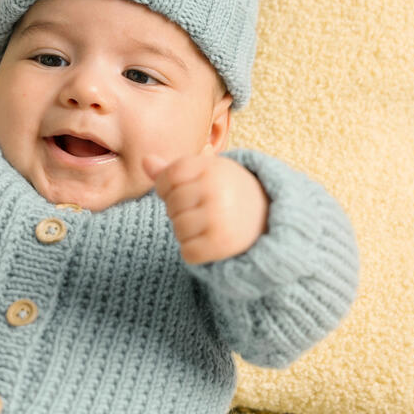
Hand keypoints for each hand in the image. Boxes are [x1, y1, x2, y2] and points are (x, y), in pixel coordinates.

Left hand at [143, 150, 269, 263]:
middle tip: (203, 210)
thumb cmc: (227, 192)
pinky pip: (187, 252)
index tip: (184, 191)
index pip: (169, 176)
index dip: (167, 187)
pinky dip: (195, 252)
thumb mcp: (206, 173)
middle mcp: (216, 189)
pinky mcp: (222, 242)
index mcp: (212, 167)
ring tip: (208, 225)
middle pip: (172, 204)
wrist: (268, 219)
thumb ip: (174, 170)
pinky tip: (210, 241)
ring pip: (178, 229)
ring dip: (187, 232)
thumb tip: (145, 160)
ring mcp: (219, 216)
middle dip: (181, 211)